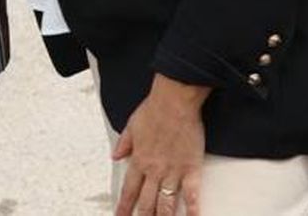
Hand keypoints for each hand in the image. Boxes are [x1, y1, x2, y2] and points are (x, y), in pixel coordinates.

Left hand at [113, 75, 210, 215]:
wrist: (175, 101)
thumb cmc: (155, 109)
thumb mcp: (131, 125)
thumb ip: (124, 143)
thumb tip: (115, 155)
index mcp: (139, 160)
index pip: (129, 190)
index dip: (123, 206)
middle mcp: (154, 170)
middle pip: (146, 202)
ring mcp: (173, 172)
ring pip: (166, 203)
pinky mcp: (191, 169)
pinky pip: (192, 195)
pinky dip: (193, 210)